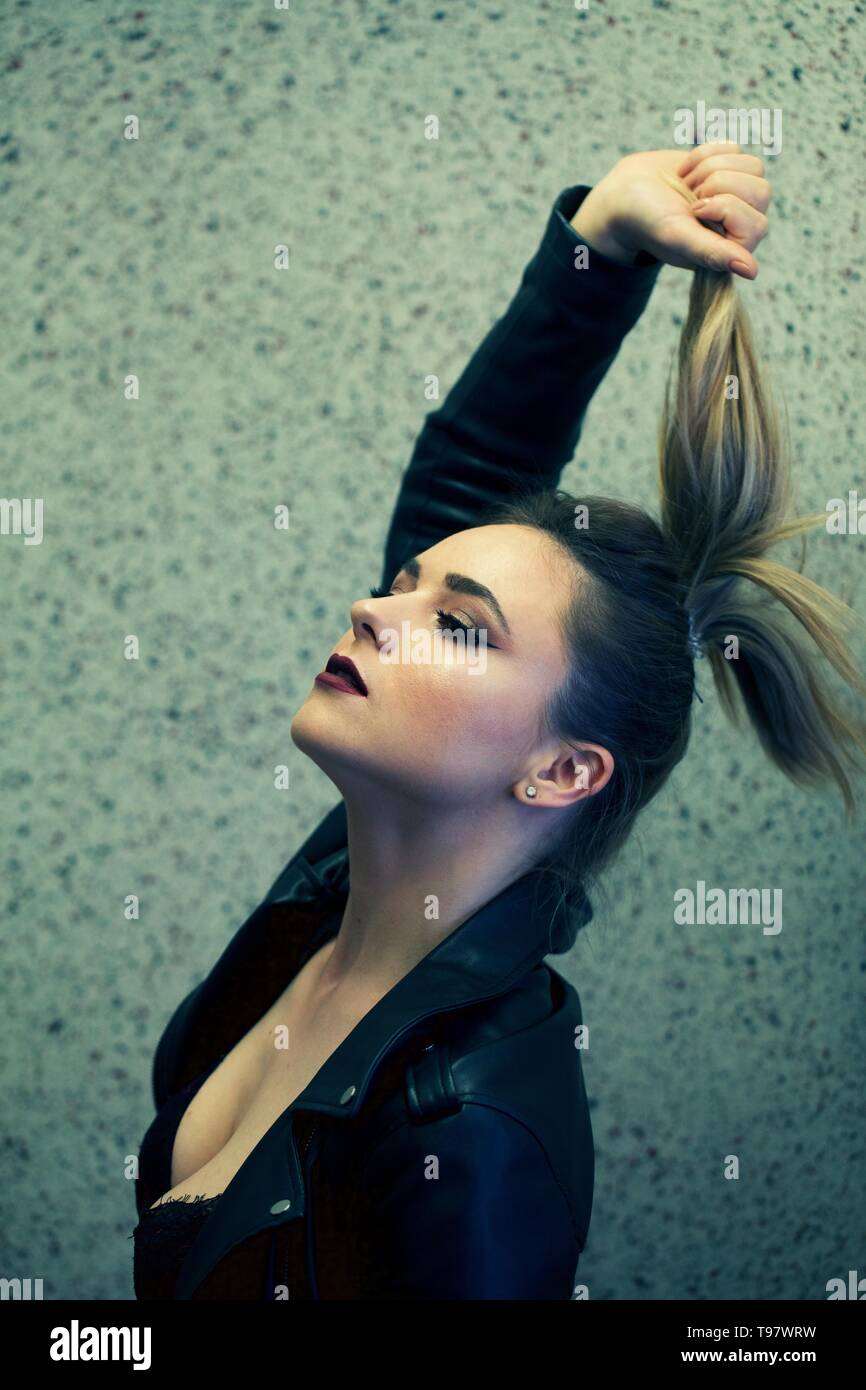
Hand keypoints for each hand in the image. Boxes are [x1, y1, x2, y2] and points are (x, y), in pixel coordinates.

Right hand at [570, 143, 771, 279]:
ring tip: (687, 187)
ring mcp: (737, 194)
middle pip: (761, 191)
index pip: (756, 224)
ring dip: (711, 169)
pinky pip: (735, 148)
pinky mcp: (729, 167)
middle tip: (690, 199)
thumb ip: (713, 253)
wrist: (626, 192)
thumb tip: (751, 271)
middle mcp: (740, 224)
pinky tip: (686, 173)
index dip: (724, 209)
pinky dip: (704, 154)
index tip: (694, 212)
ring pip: (753, 166)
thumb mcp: (679, 238)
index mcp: (731, 250)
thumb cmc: (648, 222)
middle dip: (718, 185)